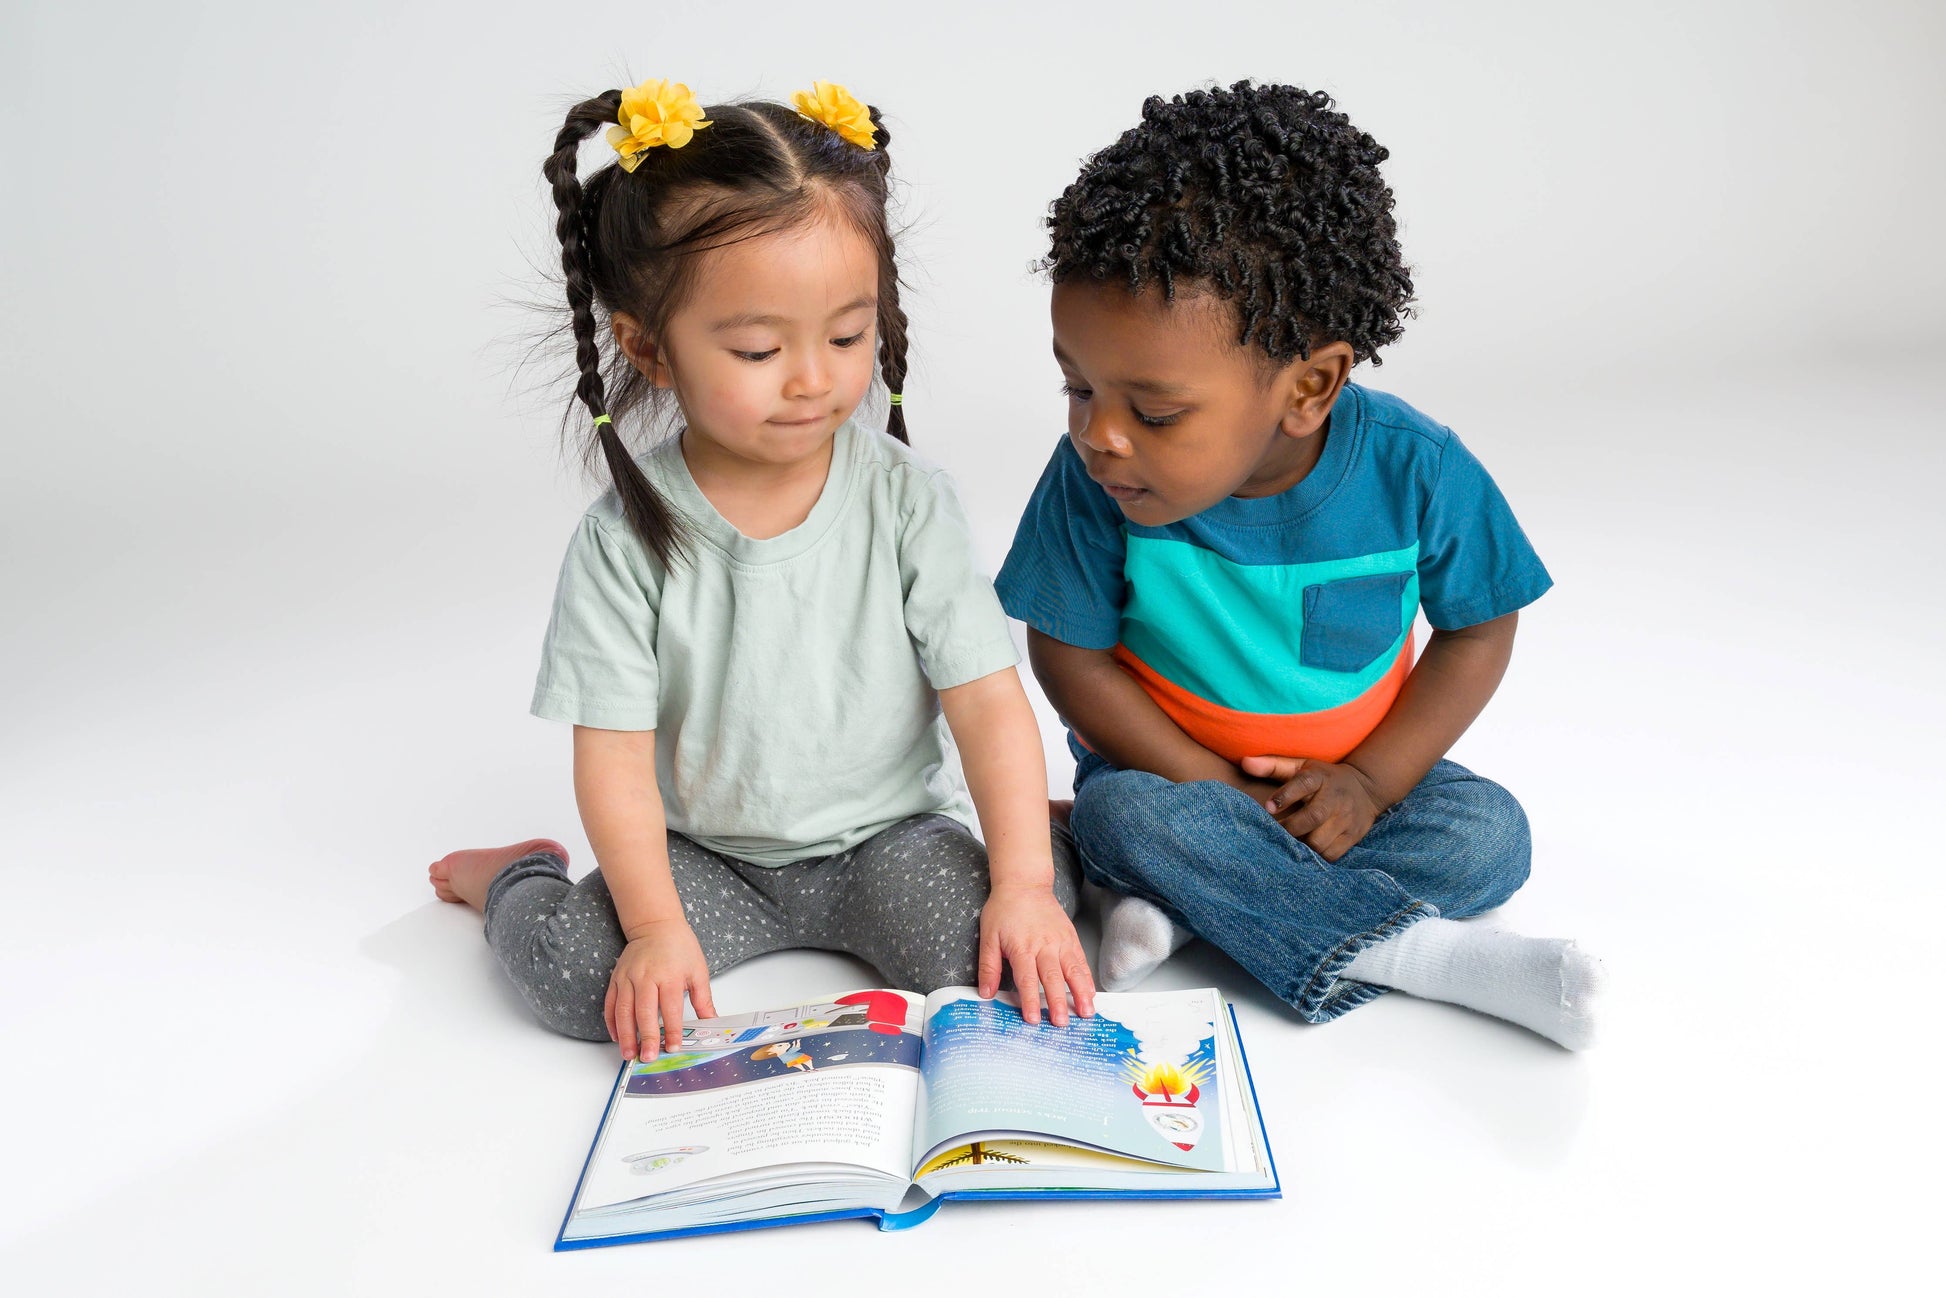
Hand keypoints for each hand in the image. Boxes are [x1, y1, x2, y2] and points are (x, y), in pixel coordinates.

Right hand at [603, 918, 715, 1061]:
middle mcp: (646, 977)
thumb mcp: (698, 971)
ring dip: (625, 1035)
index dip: (672, 1030)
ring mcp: (628, 978)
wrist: (656, 925)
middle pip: (644, 1012)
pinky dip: (611, 1022)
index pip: (670, 1009)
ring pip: (623, 1010)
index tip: (674, 1047)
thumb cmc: (679, 947)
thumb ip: (703, 999)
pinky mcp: (616, 978)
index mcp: (669, 976)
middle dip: (646, 1037)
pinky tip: (617, 1036)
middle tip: (648, 1057)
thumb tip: (712, 1022)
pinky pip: (610, 1003)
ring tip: (628, 1054)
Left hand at [977, 884, 1095, 1026]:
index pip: (1027, 979)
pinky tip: (1090, 993)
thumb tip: (985, 993)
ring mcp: (1060, 941)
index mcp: (1022, 947)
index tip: (1032, 1019)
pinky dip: (1087, 978)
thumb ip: (988, 967)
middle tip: (1062, 1023)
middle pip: (1053, 977)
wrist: (1025, 884)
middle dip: (1058, 1002)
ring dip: (1080, 993)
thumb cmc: (1004, 910)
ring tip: (1086, 1012)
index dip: (1030, 1000)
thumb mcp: (988, 937)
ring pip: (1073, 970)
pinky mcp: (1071, 937)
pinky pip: (1081, 960)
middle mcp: (1044, 946)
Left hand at [1239, 755, 1385, 862]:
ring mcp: (1346, 818)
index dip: (1285, 796)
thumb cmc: (1322, 778)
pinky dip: (1315, 856)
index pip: (1303, 784)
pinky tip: (1305, 852)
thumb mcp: (1301, 766)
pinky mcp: (1353, 836)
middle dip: (1290, 828)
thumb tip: (1244, 763)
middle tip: (1274, 833)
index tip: (1268, 807)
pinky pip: (1331, 854)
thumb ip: (1272, 766)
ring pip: (1320, 841)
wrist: (1365, 788)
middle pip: (1313, 817)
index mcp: (1319, 777)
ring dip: (1301, 846)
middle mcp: (1335, 797)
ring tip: (1288, 844)